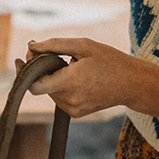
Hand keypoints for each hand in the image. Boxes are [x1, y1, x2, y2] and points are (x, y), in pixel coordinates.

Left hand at [22, 37, 141, 117]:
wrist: (132, 83)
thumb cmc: (109, 60)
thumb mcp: (82, 45)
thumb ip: (54, 45)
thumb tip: (31, 46)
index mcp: (71, 83)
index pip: (35, 85)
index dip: (27, 71)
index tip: (27, 57)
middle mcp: (70, 100)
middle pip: (42, 86)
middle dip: (42, 70)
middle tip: (55, 55)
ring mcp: (73, 109)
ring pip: (50, 92)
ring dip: (53, 78)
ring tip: (72, 67)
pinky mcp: (77, 113)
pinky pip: (59, 98)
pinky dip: (61, 87)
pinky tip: (76, 78)